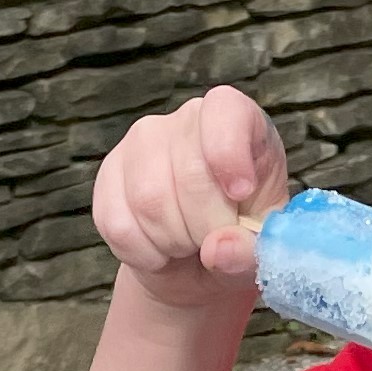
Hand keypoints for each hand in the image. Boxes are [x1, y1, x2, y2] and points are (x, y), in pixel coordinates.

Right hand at [91, 84, 289, 310]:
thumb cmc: (240, 236)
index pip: (225, 111)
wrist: (197, 258)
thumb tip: (218, 250)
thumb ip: (253, 250)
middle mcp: (187, 120)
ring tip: (188, 243)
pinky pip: (118, 224)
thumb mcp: (263, 246)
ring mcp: (142, 142)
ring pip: (149, 200)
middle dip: (206, 227)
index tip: (241, 194)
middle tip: (214, 241)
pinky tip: (159, 250)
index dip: (230, 155)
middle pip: (190, 175)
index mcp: (240, 122)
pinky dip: (143, 253)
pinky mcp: (108, 175)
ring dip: (173, 241)